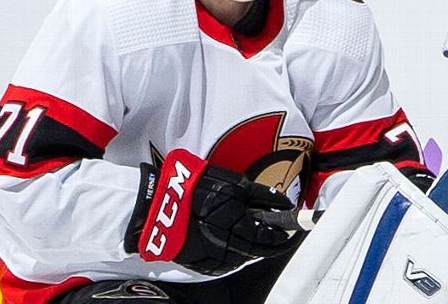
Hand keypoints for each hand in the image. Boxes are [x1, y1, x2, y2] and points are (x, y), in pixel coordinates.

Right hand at [127, 149, 299, 275]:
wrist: (155, 207)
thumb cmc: (193, 189)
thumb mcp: (232, 184)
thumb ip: (260, 196)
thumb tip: (283, 202)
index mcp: (237, 224)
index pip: (271, 235)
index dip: (284, 231)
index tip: (293, 227)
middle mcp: (228, 244)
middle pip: (261, 249)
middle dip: (273, 241)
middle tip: (282, 233)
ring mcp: (215, 256)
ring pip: (246, 256)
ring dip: (256, 247)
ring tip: (261, 236)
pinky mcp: (203, 263)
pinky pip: (228, 261)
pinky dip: (238, 252)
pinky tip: (238, 242)